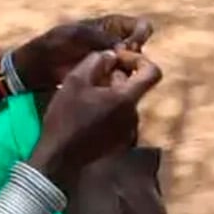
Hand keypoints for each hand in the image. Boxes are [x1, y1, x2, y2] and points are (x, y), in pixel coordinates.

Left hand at [9, 15, 155, 92]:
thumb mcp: (76, 35)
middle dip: (136, 56)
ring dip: (129, 71)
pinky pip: (120, 81)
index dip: (140, 34)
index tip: (132, 45)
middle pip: (139, 48)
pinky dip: (119, 83)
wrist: (39, 67)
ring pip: (132, 66)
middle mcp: (115, 43)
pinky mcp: (105, 79)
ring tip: (116, 77)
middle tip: (125, 64)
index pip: (140, 26)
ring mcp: (111, 62)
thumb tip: (124, 47)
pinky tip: (110, 86)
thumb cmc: (54, 44)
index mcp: (110, 26)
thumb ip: (100, 37)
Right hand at [29, 49, 161, 183]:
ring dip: (110, 93)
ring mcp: (128, 131)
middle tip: (91, 75)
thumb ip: (96, 61)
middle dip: (116, 76)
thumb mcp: (75, 81)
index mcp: (126, 99)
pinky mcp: (120, 141)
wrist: (60, 158)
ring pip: (125, 102)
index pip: (153, 72)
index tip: (118, 58)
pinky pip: (120, 117)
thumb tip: (111, 55)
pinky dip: (108, 109)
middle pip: (134, 87)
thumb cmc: (66, 118)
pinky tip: (87, 112)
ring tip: (86, 95)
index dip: (139, 60)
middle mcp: (133, 115)